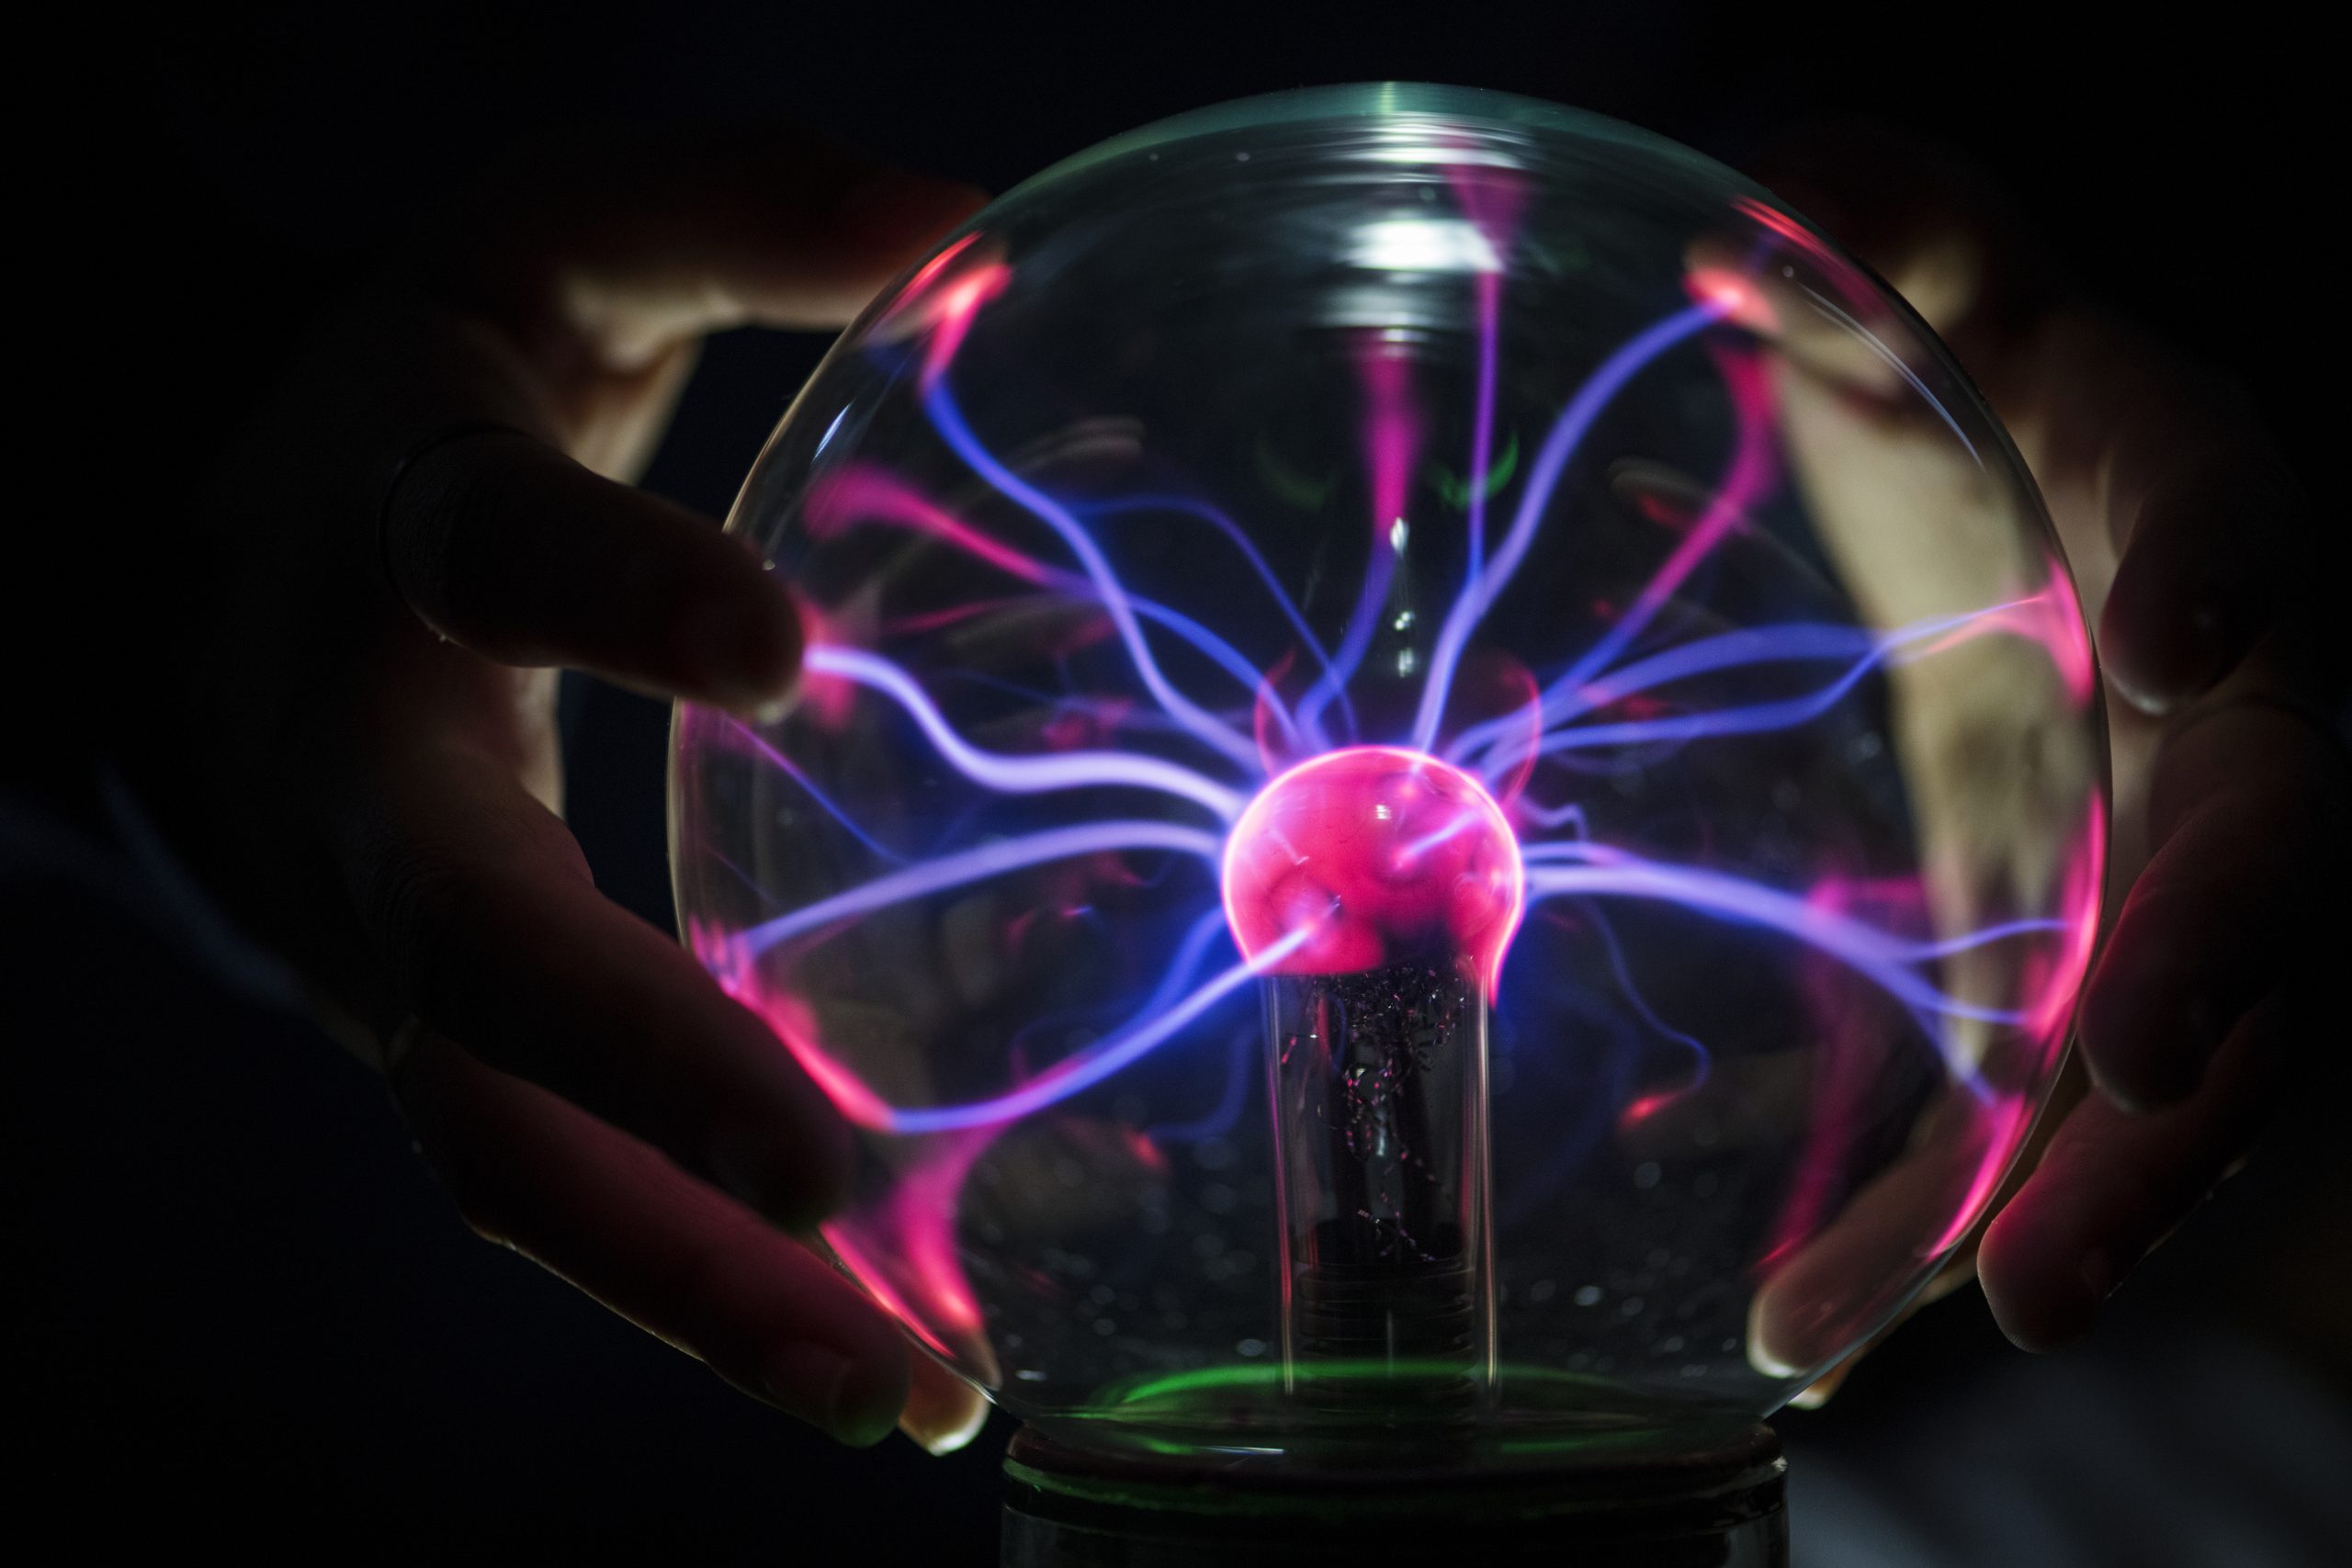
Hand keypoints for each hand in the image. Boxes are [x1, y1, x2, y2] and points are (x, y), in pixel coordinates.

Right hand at [132, 122, 989, 1451]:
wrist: (165, 566)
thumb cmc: (401, 404)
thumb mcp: (538, 246)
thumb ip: (729, 207)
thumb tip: (965, 215)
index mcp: (385, 535)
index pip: (481, 554)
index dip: (604, 594)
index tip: (769, 651)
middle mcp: (352, 773)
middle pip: (457, 950)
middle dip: (633, 1070)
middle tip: (827, 1189)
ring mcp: (372, 947)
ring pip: (500, 1147)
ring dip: (693, 1287)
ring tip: (906, 1393)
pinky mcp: (422, 1046)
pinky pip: (547, 1193)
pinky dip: (695, 1296)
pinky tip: (871, 1367)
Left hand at [1744, 124, 2348, 1395]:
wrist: (1962, 500)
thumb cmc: (1936, 370)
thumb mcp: (1901, 279)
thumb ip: (1876, 229)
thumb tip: (1777, 192)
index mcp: (2161, 498)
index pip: (2232, 510)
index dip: (2230, 558)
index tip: (2192, 631)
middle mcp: (2182, 703)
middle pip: (2247, 864)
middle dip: (2195, 1008)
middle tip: (2098, 1151)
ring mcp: (2121, 849)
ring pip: (2150, 1037)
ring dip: (2067, 1185)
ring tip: (1936, 1315)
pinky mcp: (2030, 947)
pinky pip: (2005, 1101)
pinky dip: (1926, 1214)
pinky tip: (1816, 1327)